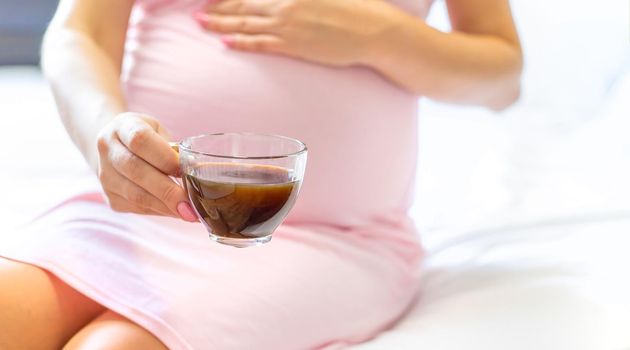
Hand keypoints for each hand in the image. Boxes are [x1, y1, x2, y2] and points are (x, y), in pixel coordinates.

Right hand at [95, 113, 196, 221]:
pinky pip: (137, 207)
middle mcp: (108, 150)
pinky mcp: (111, 197)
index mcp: (122, 126)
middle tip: (189, 205)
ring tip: (188, 213)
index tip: (184, 170)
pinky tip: (176, 212)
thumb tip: (197, 171)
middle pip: (137, 171)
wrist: (114, 148)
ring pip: (135, 195)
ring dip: (165, 206)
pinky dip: (160, 211)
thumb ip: (173, 148)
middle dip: (167, 191)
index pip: (140, 140)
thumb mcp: (159, 131)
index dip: (164, 157)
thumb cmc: (148, 138)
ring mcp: (105, 175)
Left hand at [193, 0, 407, 65]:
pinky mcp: (295, 46)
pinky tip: (226, 43)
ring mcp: (288, 26)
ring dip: (221, 25)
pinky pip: (261, 44)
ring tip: (201, 25)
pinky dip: (242, 43)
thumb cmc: (355, 8)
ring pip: (246, 25)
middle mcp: (285, 5)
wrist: (372, 30)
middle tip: (197, 14)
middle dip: (217, 10)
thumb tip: (288, 1)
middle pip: (242, 7)